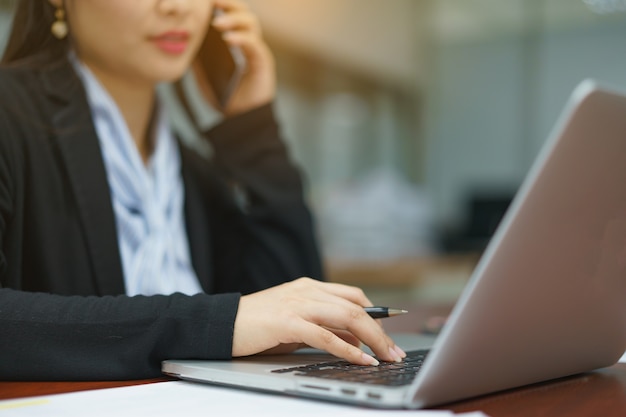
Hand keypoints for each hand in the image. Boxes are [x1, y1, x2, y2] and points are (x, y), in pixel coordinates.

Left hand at [193, 0, 275, 116]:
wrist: (241, 120)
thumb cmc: (224, 97)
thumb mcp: (203, 73)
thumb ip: (196, 57)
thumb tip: (181, 38)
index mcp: (236, 41)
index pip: (231, 13)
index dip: (221, 3)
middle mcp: (249, 42)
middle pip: (244, 12)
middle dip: (229, 2)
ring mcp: (258, 51)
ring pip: (252, 24)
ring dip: (234, 19)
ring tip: (216, 23)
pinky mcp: (263, 63)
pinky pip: (255, 45)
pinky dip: (241, 38)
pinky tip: (228, 39)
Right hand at [232, 278, 406, 365]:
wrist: (223, 323)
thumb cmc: (259, 325)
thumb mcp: (297, 323)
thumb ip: (324, 326)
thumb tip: (356, 340)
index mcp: (310, 287)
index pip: (354, 296)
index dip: (377, 315)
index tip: (390, 336)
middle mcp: (308, 291)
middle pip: (357, 307)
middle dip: (381, 331)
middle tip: (395, 352)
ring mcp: (298, 304)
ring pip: (348, 317)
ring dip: (373, 339)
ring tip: (386, 357)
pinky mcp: (288, 322)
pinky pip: (326, 335)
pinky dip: (348, 349)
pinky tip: (361, 359)